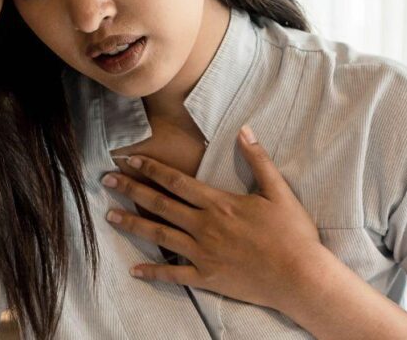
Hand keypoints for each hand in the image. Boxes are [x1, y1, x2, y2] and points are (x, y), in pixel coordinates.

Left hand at [102, 125, 323, 310]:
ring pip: (160, 236)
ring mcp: (203, 254)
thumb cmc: (293, 233)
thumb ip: (258, 159)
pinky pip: (174, 274)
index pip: (176, 181)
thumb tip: (244, 130)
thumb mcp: (278, 191)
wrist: (300, 276)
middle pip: (160, 204)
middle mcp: (205, 227)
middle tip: (107, 180)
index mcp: (219, 203)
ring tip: (110, 216)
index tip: (130, 159)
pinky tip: (134, 270)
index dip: (151, 168)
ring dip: (133, 224)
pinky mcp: (207, 277)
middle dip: (131, 190)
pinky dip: (152, 272)